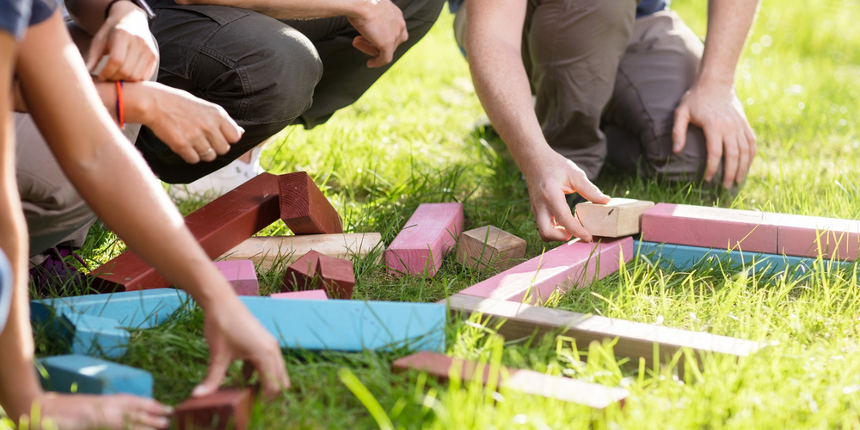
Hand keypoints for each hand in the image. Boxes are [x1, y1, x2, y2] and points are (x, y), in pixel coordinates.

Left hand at [86, 1, 157, 81]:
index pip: (116, 60)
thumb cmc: (112, 32)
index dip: (107, 72)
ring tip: (116, 77)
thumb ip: (93, 57)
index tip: (101, 76)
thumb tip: (86, 75)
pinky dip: (134, 80)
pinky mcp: (154, 57)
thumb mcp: (99, 40)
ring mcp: (149, 50)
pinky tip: (126, 75)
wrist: (131, 20)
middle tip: (108, 78)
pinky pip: (144, 76)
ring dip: (124, 81)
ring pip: (136, 76)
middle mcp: (139, 41)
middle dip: (115, 78)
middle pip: (127, 70)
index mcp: (123, 34)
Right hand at [129, 82, 243, 163]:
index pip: (235, 136)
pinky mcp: (181, 145)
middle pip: (224, 149)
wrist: (153, 102)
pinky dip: (190, 156)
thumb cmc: (179, 103)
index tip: (219, 136)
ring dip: (203, 153)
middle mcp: (209, 125)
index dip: (228, 139)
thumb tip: (240, 133)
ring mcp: (195, 136)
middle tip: (204, 141)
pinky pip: (194, 160)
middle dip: (215, 148)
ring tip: (193, 142)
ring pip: (210, 157)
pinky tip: (184, 146)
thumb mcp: (205, 106)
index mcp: (217, 114)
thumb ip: (222, 121)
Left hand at [194, 296, 289, 400]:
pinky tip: (242, 378)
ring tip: (246, 393)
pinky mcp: (264, 341)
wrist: (221, 301)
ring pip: (276, 372)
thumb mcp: (218, 355)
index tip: (249, 409)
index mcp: (265, 354)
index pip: (273, 387)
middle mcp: (272, 350)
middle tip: (250, 403)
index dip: (264, 401)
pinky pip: (268, 363)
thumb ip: (212, 379)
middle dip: (268, 394)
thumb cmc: (222, 325)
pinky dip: (260, 373)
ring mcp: (270, 345)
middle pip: (280, 381)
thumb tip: (197, 397)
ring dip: (265, 383)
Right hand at [348, 0, 407, 67]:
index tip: (368, 34)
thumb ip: (372, 15)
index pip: (394, 29)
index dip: (381, 34)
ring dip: (369, 49)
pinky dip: (377, 62)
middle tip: (357, 39)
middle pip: (390, 40)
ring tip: (356, 43)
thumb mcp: (369, 7)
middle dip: (373, 41)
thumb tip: (364, 21)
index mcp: (396, 14)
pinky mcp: (388, 44)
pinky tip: (370, 64)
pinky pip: (385, 58)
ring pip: (385, 49)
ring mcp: (395, 34)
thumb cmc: (359, 1)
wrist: (358, 1)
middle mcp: (400, 23)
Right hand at [523, 150, 609, 241]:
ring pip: (544, 232)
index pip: (563, 218)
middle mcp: (540, 205)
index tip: (588, 237)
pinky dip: (555, 229)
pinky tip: (567, 222)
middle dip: (562, 238)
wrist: (534, 161)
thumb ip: (590, 189)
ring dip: (559, 234)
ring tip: (574, 227)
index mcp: (550, 194)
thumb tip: (606, 201)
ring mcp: (536, 210)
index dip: (577, 231)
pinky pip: (544, 226)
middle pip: (546, 232)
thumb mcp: (575, 174)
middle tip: (578, 232)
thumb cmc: (555, 165)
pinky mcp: (536, 211)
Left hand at [672, 82, 756, 188]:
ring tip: (737, 181)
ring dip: (743, 167)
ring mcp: (739, 125)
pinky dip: (751, 155)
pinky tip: (747, 166)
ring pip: (745, 150)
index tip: (708, 179)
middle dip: (730, 173)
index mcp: (714, 125)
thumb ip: (677, 131)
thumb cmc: (695, 99)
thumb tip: (676, 151)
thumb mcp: (681, 112)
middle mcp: (729, 126)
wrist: (716, 82)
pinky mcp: (745, 123)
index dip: (712, 168)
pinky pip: (752, 142)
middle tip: (726, 187)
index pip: (715, 152)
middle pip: (733, 155)